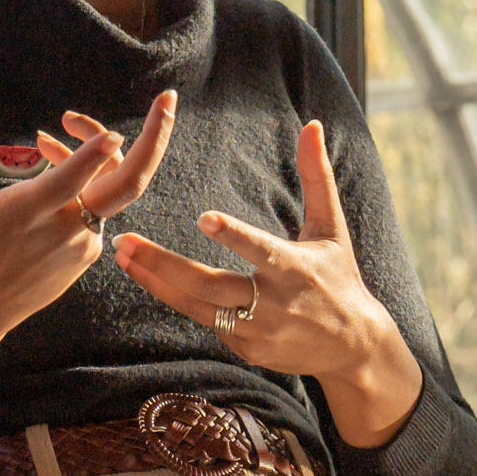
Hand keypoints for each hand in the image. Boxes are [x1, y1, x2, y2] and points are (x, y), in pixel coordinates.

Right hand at [0, 94, 178, 429]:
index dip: (94, 153)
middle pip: (129, 182)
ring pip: (107, 187)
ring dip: (91, 155)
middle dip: (156, 138)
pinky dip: (85, 182)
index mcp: (32, 210)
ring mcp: (83, 242)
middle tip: (168, 100)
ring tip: (50, 135)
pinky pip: (98, 207)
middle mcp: (66, 226)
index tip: (113, 131)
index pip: (76, 177)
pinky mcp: (87, 254)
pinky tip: (52, 163)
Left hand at [118, 120, 421, 449]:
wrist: (352, 346)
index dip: (233, 235)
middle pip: (209, 285)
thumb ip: (316, 177)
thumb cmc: (339, 276)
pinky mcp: (247, 350)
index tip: (204, 218)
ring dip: (156, 282)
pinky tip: (149, 278)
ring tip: (123, 257)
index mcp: (295, 268)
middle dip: (163, 265)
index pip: (260, 249)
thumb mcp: (331, 228)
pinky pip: (206, 322)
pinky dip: (178, 300)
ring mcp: (258, 332)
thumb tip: (311, 125)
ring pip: (197, 307)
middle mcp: (273, 303)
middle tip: (126, 241)